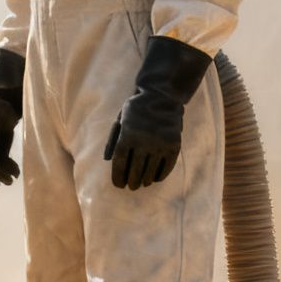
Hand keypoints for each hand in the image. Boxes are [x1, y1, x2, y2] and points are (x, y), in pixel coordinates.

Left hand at [103, 36, 210, 189]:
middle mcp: (143, 141)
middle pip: (134, 170)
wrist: (162, 95)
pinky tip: (155, 178)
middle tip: (131, 187)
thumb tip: (107, 160)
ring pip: (150, 171)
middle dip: (131, 182)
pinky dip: (160, 175)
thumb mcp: (120, 120)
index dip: (118, 177)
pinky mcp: (173, 145)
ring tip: (142, 183)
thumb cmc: (136, 108)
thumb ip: (112, 139)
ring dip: (145, 180)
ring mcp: (160, 144)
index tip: (118, 185)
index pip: (119, 163)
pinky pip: (166, 167)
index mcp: (127, 135)